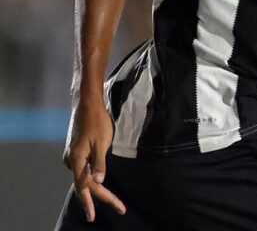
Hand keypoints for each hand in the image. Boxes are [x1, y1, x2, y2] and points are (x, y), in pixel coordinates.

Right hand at [63, 97, 125, 221]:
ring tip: (112, 201)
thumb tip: (99, 181)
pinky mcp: (75, 153)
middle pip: (85, 185)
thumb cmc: (97, 121)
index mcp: (76, 160)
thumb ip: (99, 163)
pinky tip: (99, 185)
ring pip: (84, 178)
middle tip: (119, 208)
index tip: (93, 217)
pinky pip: (83, 171)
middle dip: (101, 198)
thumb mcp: (102, 142)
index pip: (85, 186)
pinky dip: (92, 180)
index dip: (93, 202)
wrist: (86, 104)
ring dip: (96, 190)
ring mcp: (71, 157)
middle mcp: (70, 161)